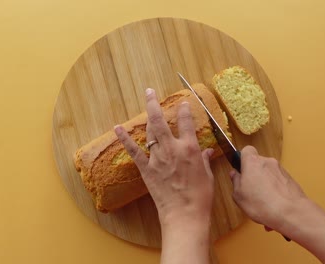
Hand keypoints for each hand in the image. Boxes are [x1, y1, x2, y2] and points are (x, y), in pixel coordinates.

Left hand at [114, 88, 214, 227]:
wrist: (185, 215)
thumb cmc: (200, 197)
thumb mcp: (208, 175)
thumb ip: (204, 160)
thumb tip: (206, 151)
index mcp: (190, 148)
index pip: (187, 122)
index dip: (184, 110)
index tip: (183, 103)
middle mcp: (173, 149)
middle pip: (161, 121)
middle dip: (154, 103)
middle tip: (150, 92)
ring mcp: (158, 158)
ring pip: (149, 132)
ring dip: (146, 117)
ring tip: (145, 104)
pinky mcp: (147, 169)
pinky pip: (134, 151)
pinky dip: (124, 139)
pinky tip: (117, 128)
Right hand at [230, 146, 306, 231]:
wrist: (291, 213)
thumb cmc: (263, 204)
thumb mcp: (239, 196)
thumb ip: (235, 182)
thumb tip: (235, 175)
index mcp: (252, 162)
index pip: (246, 150)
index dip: (242, 159)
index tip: (240, 171)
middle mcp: (268, 162)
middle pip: (258, 164)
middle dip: (254, 175)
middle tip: (249, 190)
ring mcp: (281, 170)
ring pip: (268, 174)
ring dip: (265, 184)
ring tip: (262, 201)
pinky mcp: (291, 179)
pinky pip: (278, 182)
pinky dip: (275, 190)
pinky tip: (273, 204)